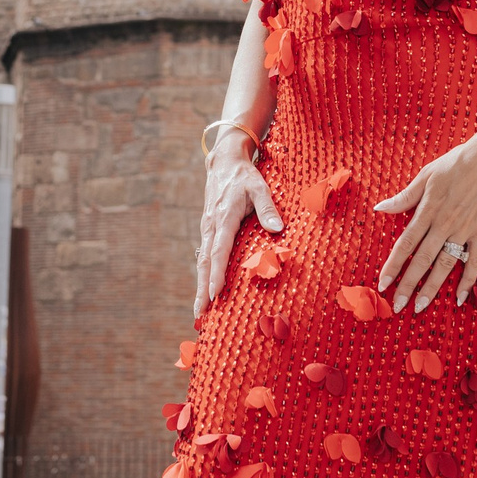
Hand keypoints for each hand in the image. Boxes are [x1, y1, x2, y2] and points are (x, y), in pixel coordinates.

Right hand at [195, 134, 281, 318]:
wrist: (223, 163)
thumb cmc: (244, 176)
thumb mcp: (259, 187)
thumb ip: (267, 208)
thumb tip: (278, 229)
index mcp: (223, 218)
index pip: (219, 251)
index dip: (217, 274)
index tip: (215, 294)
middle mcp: (211, 226)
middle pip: (204, 263)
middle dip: (202, 290)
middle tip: (199, 314)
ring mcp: (207, 228)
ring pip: (202, 261)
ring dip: (200, 286)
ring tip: (199, 311)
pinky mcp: (208, 229)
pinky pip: (204, 255)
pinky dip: (204, 274)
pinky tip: (205, 288)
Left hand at [374, 132, 476, 313]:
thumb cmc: (455, 164)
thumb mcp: (425, 175)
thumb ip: (404, 197)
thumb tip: (380, 208)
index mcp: (428, 210)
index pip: (406, 243)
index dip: (393, 265)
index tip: (382, 284)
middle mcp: (444, 224)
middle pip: (423, 259)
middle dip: (409, 284)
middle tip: (399, 305)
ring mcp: (464, 230)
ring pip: (446, 264)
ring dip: (432, 287)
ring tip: (421, 306)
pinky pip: (474, 261)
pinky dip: (467, 281)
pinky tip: (458, 299)